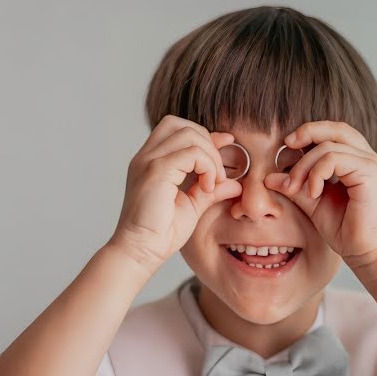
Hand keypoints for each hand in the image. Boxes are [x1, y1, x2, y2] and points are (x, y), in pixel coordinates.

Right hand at [108, 115, 241, 271]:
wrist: (141, 251)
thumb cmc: (161, 233)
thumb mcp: (193, 206)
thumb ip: (211, 190)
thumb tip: (235, 183)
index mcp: (151, 161)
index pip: (177, 130)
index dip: (205, 135)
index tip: (227, 143)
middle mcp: (146, 156)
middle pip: (180, 124)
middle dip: (207, 142)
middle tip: (217, 172)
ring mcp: (148, 161)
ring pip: (188, 135)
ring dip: (210, 156)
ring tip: (212, 182)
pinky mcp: (155, 172)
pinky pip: (190, 153)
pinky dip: (206, 166)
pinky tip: (207, 187)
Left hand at [263, 120, 376, 270]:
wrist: (365, 253)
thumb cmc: (345, 231)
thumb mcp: (313, 204)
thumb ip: (295, 187)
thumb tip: (269, 177)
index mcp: (357, 162)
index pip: (333, 133)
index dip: (309, 133)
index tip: (287, 148)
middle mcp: (367, 159)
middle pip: (336, 128)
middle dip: (307, 133)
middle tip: (287, 146)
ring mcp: (370, 164)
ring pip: (329, 146)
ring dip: (305, 165)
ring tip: (296, 187)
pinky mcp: (369, 173)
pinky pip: (335, 159)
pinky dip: (316, 172)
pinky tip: (312, 192)